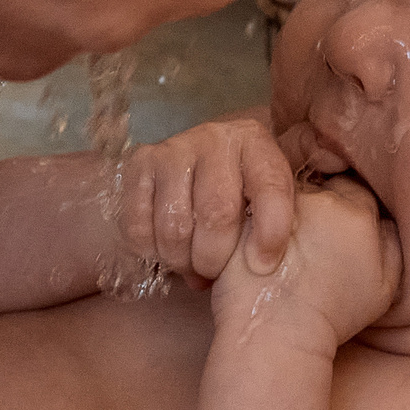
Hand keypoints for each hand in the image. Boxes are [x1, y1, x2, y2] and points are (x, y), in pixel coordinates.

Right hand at [117, 115, 295, 282]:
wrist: (196, 161)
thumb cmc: (238, 187)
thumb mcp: (265, 197)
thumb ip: (269, 226)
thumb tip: (255, 268)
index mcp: (255, 142)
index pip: (270, 188)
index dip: (270, 234)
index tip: (262, 266)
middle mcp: (214, 138)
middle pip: (216, 213)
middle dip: (215, 257)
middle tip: (214, 271)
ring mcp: (173, 149)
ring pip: (174, 226)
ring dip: (181, 260)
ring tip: (189, 265)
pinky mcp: (139, 165)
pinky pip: (139, 226)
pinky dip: (152, 251)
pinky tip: (163, 251)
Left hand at [212, 177, 398, 348]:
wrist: (279, 334)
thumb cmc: (332, 316)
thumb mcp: (385, 287)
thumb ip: (393, 243)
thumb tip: (385, 219)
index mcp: (358, 213)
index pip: (356, 189)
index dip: (349, 208)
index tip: (339, 231)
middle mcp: (321, 201)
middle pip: (322, 186)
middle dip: (320, 206)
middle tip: (312, 237)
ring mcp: (281, 206)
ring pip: (288, 192)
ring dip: (288, 208)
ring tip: (286, 242)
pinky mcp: (248, 216)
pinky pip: (256, 204)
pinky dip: (259, 217)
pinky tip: (260, 243)